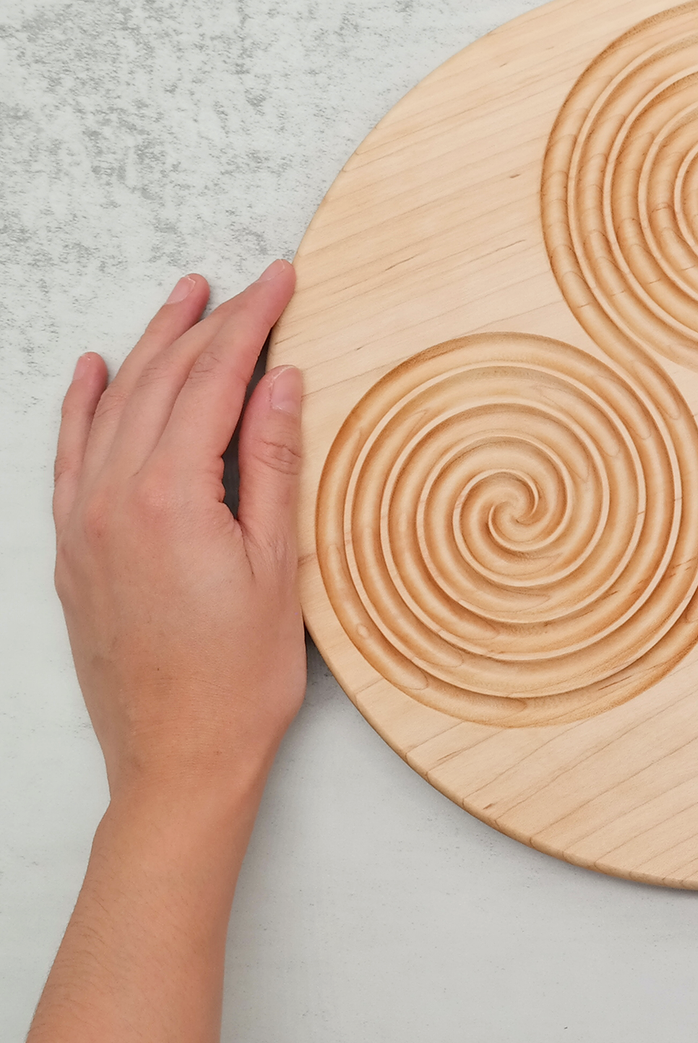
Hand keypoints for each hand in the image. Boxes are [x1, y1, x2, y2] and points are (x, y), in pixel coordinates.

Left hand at [52, 262, 304, 807]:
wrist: (176, 763)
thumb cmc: (239, 678)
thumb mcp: (276, 565)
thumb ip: (271, 461)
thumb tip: (278, 378)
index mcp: (168, 497)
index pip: (214, 379)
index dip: (252, 320)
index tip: (281, 279)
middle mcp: (111, 497)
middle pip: (163, 381)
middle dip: (208, 321)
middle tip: (249, 282)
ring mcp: (82, 522)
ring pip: (115, 406)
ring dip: (151, 346)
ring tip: (185, 298)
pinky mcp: (72, 549)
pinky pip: (70, 454)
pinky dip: (84, 405)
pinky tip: (96, 370)